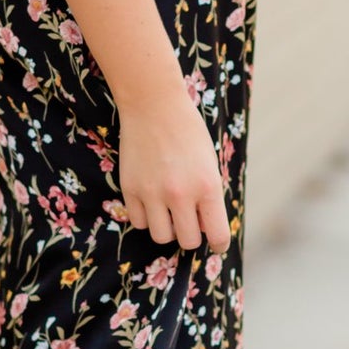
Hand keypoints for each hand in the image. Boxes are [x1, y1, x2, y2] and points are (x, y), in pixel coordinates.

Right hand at [119, 93, 230, 251]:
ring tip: (168, 209)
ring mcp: (152, 192)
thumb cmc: (188, 133)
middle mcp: (180, 193)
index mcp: (207, 186)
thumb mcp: (209, 164)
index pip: (218, 235)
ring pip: (160, 236)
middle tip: (189, 220)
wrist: (154, 105)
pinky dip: (146, 216)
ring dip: (167, 228)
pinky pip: (138, 222)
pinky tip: (151, 199)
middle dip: (190, 234)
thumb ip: (208, 196)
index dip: (219, 243)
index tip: (216, 241)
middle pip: (187, 241)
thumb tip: (203, 229)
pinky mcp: (130, 188)